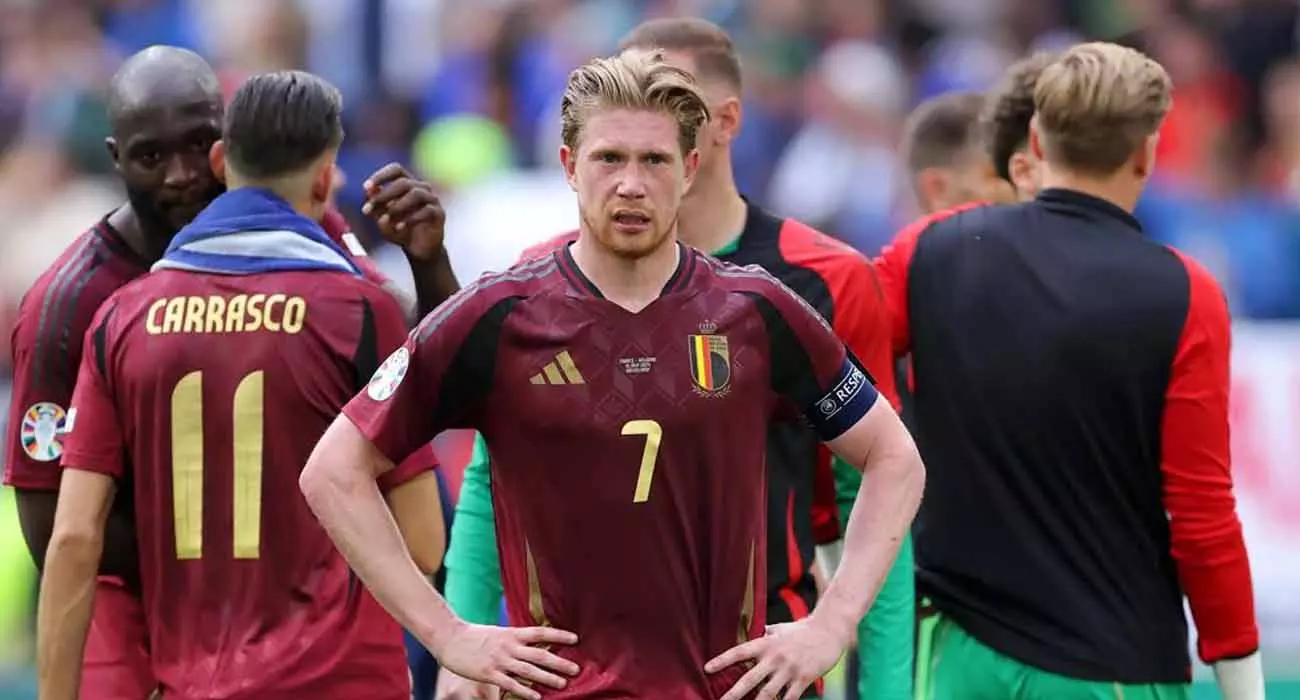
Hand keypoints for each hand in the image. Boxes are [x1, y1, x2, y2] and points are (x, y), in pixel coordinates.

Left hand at [362, 163, 445, 260]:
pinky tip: (399, 227)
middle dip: (385, 194)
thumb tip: (368, 191)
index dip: (381, 175)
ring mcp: (432, 200)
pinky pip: (427, 210)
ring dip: (398, 206)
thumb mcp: (382, 218)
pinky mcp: (439, 214)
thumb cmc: (399, 229)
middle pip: (404, 182)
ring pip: (416, 194)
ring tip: (388, 217)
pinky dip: (410, 218)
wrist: (418, 249)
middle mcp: (421, 188)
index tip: (366, 187)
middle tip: (371, 207)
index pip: (396, 170)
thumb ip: (375, 205)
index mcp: (407, 184)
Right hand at [430, 622, 578, 699]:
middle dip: (560, 662)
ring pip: (529, 671)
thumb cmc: (476, 636)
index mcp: (512, 633)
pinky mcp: (489, 674)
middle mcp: (509, 646)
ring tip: (563, 683)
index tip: (575, 639)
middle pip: (540, 654)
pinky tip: (537, 697)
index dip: (559, 635)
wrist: (450, 638)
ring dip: (548, 677)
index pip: (541, 632)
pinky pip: (511, 684)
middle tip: (576, 669)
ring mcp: (499, 660)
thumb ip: (516, 639)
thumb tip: (536, 643)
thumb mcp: (499, 632)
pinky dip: (525, 691)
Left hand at [704, 617, 848, 699]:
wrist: (829, 629)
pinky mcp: (803, 678)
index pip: (739, 652)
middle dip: (734, 693)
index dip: (722, 660)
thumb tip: (757, 634)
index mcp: (766, 643)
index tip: (707, 668)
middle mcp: (775, 657)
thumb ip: (767, 635)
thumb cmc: (803, 629)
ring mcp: (789, 669)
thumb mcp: (780, 628)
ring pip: (767, 693)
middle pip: (750, 678)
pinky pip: (789, 698)